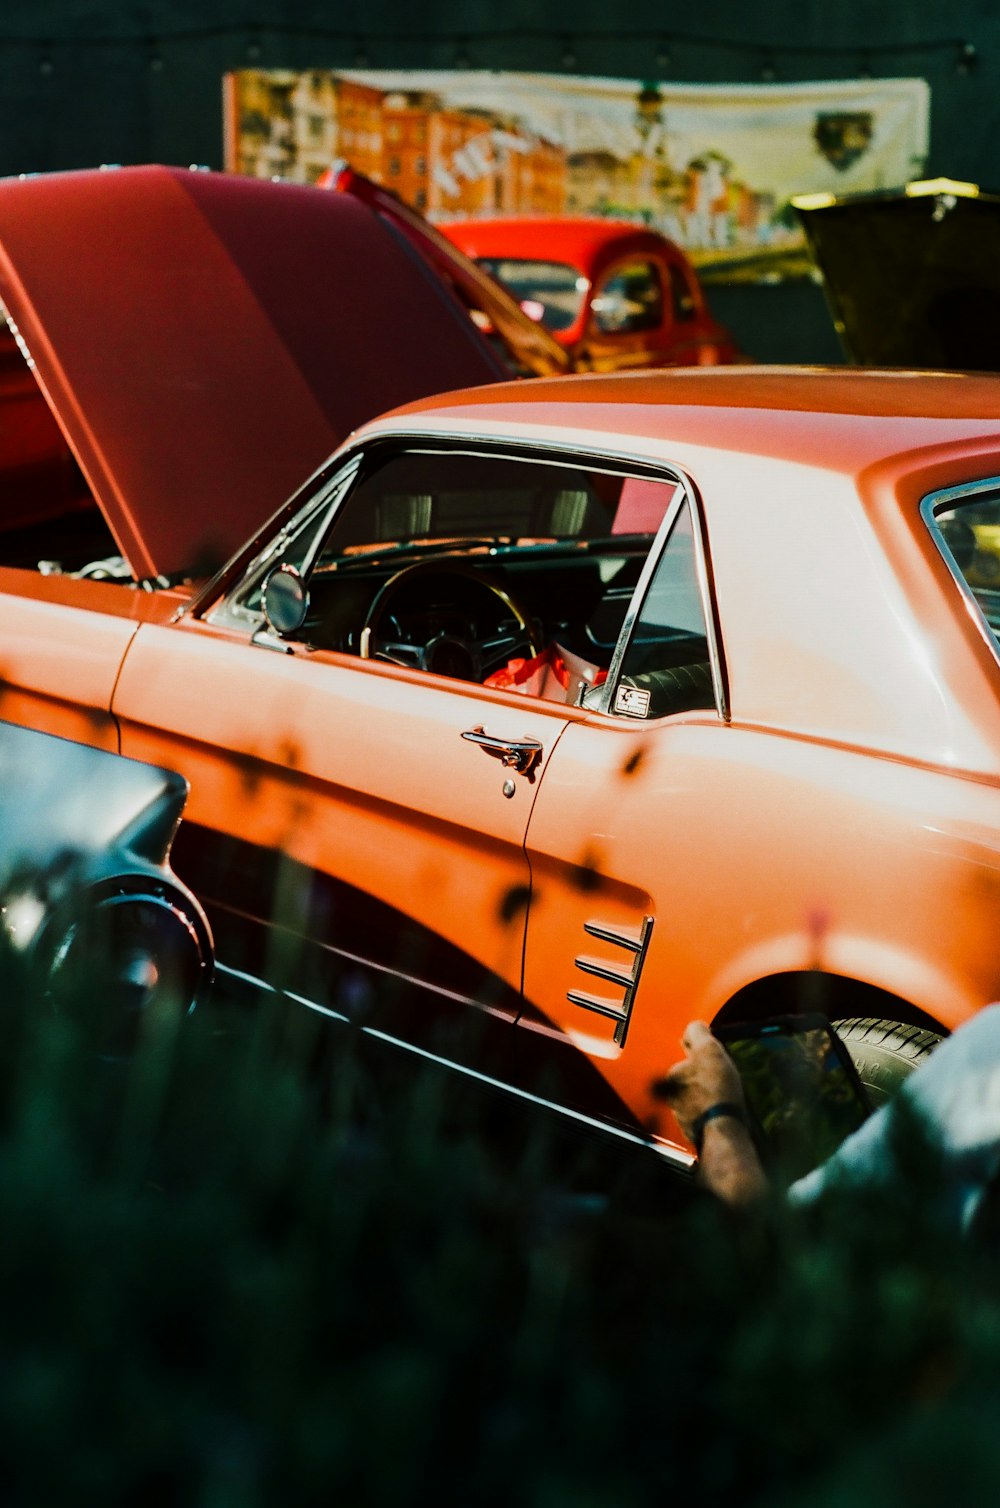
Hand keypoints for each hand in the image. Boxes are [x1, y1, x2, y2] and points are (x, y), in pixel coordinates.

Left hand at [654, 1021, 767, 1206]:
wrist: (724, 1131)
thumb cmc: (716, 1090)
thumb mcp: (709, 1051)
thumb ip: (698, 1034)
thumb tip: (694, 1026)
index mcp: (672, 1075)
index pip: (686, 1058)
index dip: (702, 1055)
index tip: (714, 1060)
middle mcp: (671, 1097)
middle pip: (690, 1079)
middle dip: (703, 1078)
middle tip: (723, 1079)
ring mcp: (682, 1116)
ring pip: (696, 1099)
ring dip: (708, 1096)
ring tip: (726, 1096)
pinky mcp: (695, 1131)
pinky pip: (704, 1117)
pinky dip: (713, 1113)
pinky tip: (726, 1111)